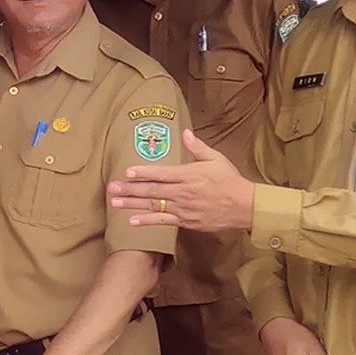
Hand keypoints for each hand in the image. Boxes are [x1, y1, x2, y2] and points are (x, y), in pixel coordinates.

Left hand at [108, 130, 253, 232]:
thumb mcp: (216, 159)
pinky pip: (162, 221)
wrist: (244, 206)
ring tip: (114, 202)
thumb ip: (198, 147)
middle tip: (112, 188)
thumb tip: (185, 133)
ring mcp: (182, 208)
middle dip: (130, 188)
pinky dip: (146, 221)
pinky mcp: (185, 221)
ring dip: (132, 204)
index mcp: (189, 175)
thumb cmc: (230, 180)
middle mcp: (182, 192)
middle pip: (151, 190)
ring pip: (153, 205)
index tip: (127, 172)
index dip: (143, 172)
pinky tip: (132, 221)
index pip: (161, 173)